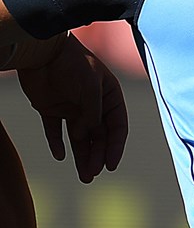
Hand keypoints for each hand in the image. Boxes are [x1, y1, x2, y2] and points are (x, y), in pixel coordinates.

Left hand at [17, 33, 128, 181]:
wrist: (43, 52)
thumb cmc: (73, 63)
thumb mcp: (90, 86)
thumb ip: (91, 113)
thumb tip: (85, 135)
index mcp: (109, 96)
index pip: (117, 125)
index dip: (116, 146)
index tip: (111, 165)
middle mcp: (93, 104)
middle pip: (99, 136)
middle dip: (97, 156)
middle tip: (92, 174)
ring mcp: (72, 108)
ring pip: (79, 138)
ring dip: (82, 156)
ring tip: (83, 176)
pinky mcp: (51, 109)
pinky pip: (55, 131)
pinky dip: (57, 143)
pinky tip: (60, 155)